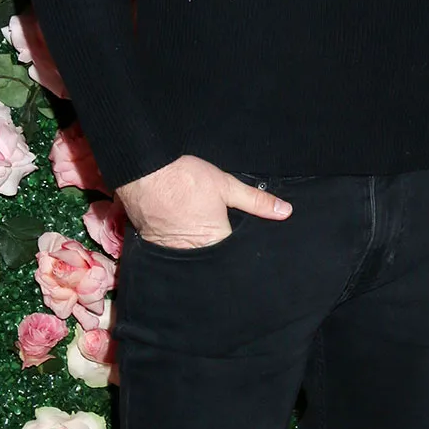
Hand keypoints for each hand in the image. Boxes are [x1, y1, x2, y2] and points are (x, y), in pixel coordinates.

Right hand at [117, 155, 291, 248]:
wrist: (144, 171)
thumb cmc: (185, 178)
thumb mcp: (226, 185)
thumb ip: (256, 201)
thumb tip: (285, 211)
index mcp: (215, 240)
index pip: (234, 254)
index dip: (240, 250)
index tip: (246, 249)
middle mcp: (193, 251)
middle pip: (212, 258)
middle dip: (218, 252)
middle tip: (219, 240)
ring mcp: (171, 250)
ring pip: (191, 257)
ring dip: (196, 249)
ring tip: (197, 232)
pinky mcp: (154, 244)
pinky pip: (171, 251)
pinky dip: (177, 244)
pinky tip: (179, 232)